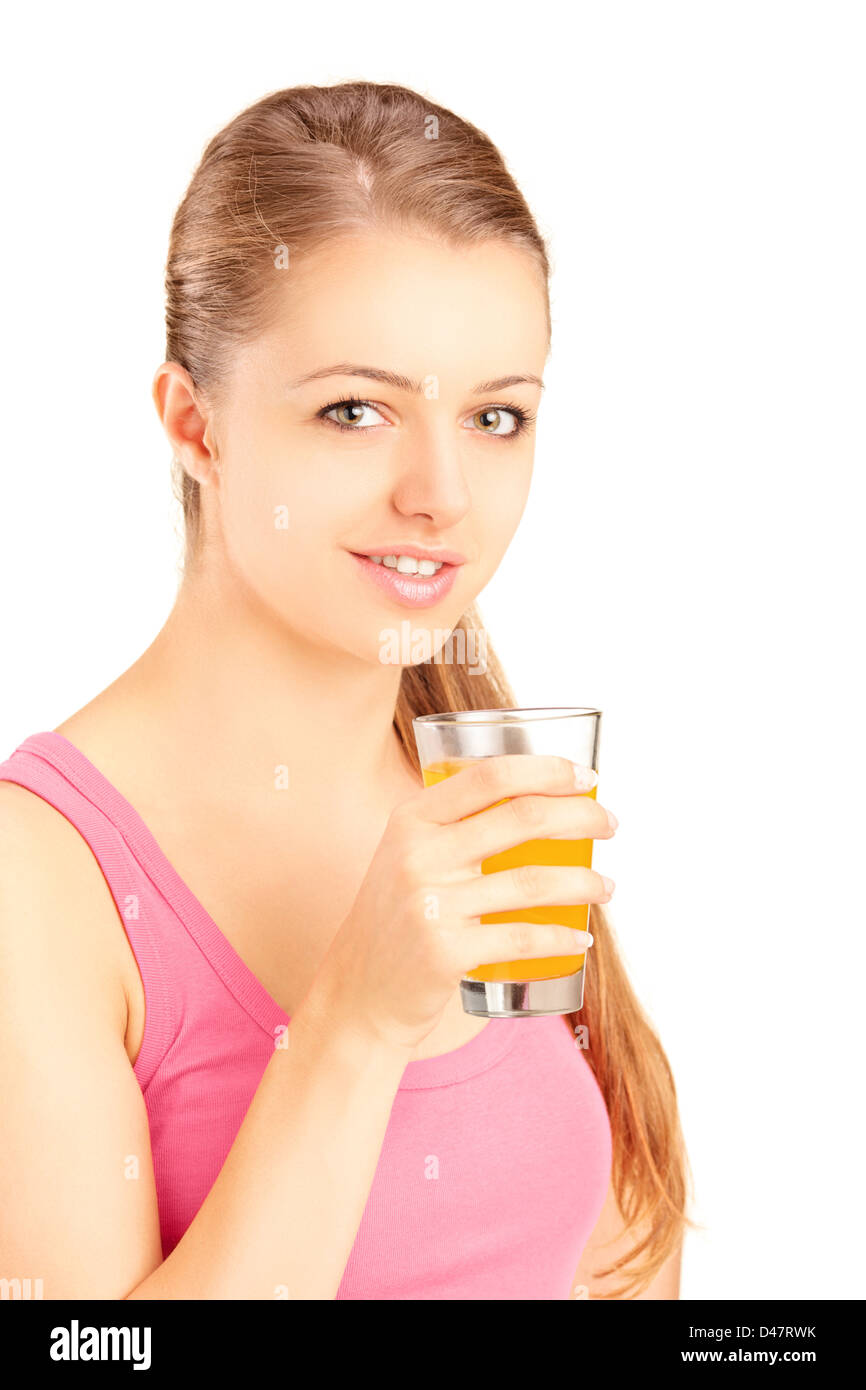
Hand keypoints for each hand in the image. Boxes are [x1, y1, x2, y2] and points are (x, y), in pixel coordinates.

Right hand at [313, 754, 616, 1053]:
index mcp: (412, 819)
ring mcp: (429, 904)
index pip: (489, 775)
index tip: (587, 777)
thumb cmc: (399, 919)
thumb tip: (541, 798)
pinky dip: (563, 936)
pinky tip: (580, 937)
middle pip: (522, 818)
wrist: (359, 993)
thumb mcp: (409, 856)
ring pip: (533, 881)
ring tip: (607, 886)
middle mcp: (417, 854)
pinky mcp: (444, 952)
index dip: (548, 769)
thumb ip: (454, 826)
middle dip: (582, 816)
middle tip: (610, 824)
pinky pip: (523, 938)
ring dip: (585, 881)